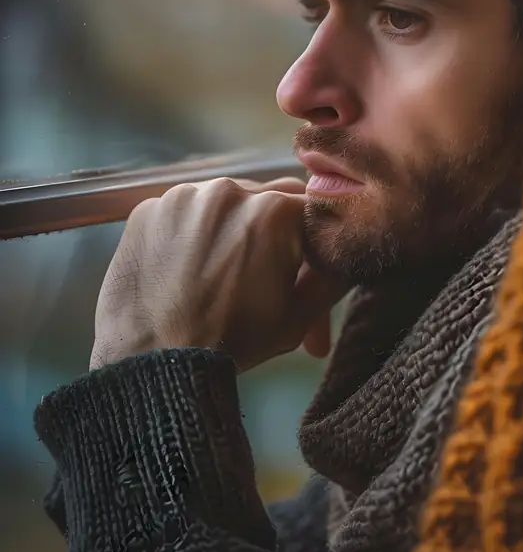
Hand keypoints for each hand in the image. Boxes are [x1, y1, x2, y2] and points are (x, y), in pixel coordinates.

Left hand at [90, 177, 346, 373]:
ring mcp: (183, 196)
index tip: (305, 277)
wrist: (152, 361)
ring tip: (222, 278)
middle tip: (265, 279)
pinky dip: (192, 235)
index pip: (313, 211)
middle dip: (274, 235)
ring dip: (232, 232)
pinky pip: (184, 212)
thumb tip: (346, 255)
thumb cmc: (231, 342)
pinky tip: (189, 271)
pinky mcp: (147, 208)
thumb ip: (332, 276)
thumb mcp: (298, 316)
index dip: (314, 246)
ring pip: (223, 204)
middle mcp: (228, 190)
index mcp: (274, 212)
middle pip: (267, 201)